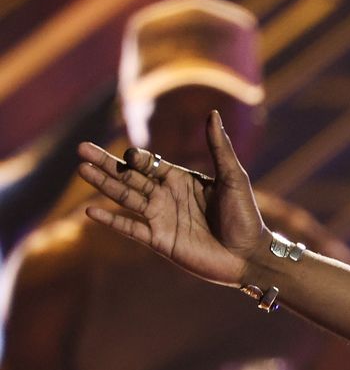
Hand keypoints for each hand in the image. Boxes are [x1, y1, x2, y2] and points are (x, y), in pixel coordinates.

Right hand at [75, 111, 265, 286]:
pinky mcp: (159, 240)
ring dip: (104, 184)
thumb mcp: (234, 177)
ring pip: (126, 197)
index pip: (150, 163)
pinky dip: (111, 220)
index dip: (138, 158)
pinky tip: (91, 211)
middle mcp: (167, 196)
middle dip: (107, 163)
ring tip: (82, 169)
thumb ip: (220, 148)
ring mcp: (160, 218)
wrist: (249, 256)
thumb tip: (213, 113)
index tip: (130, 155)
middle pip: (130, 176)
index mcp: (181, 179)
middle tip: (80, 148)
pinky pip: (130, 228)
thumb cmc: (246, 215)